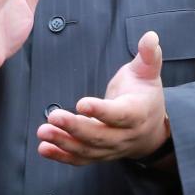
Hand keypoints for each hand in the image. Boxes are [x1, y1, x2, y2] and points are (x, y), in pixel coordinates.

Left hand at [38, 31, 169, 165]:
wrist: (152, 131)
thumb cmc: (145, 96)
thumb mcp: (149, 73)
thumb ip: (148, 56)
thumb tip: (150, 36)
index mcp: (137, 113)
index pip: (120, 115)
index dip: (101, 111)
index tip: (82, 104)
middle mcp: (124, 135)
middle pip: (100, 135)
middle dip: (75, 127)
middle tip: (54, 117)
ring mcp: (111, 149)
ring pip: (87, 150)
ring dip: (63, 142)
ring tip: (43, 132)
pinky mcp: (98, 155)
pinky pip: (80, 159)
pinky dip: (61, 156)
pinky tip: (43, 148)